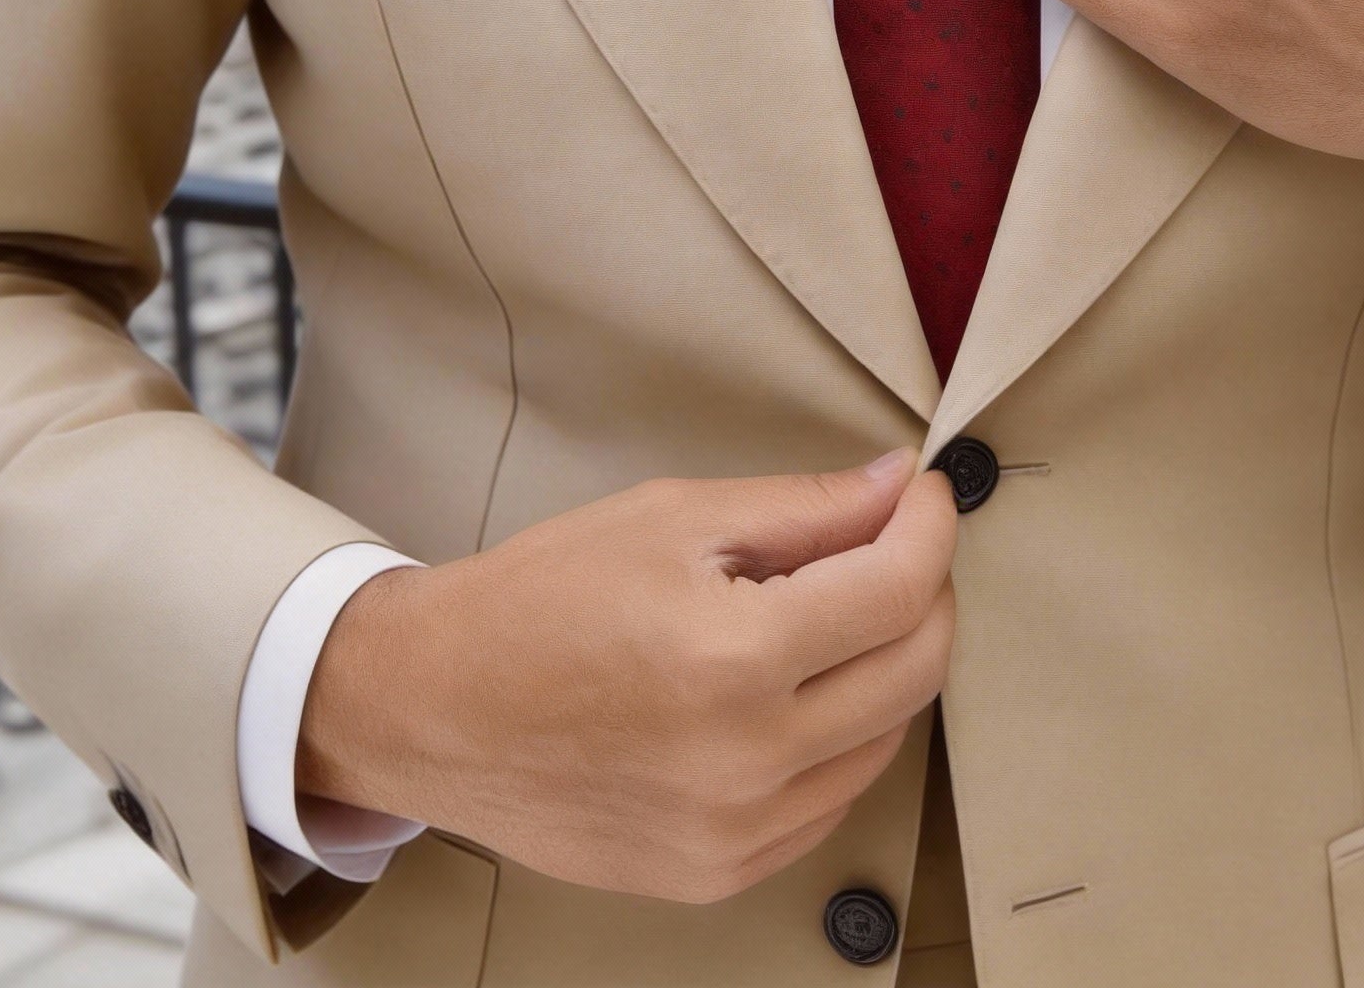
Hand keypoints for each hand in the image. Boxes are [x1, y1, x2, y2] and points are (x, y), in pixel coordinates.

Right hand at [297, 450, 955, 902]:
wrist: (433, 708)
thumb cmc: (538, 601)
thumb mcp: (672, 520)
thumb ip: (802, 508)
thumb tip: (897, 488)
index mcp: (733, 660)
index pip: (897, 589)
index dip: (930, 527)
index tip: (924, 495)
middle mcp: (745, 762)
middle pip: (916, 669)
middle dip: (926, 589)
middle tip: (893, 542)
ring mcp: (734, 833)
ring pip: (886, 740)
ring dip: (887, 663)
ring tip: (833, 611)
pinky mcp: (717, 874)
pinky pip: (831, 801)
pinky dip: (841, 736)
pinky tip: (796, 688)